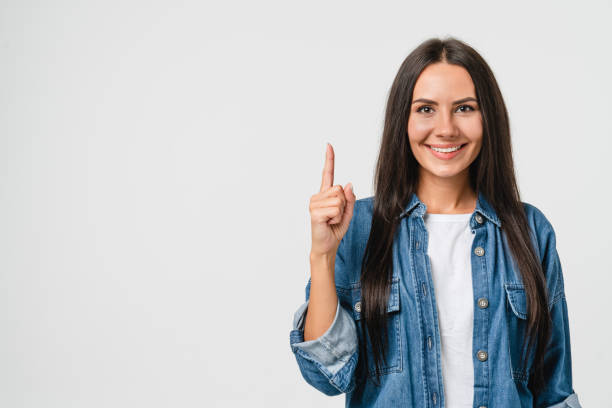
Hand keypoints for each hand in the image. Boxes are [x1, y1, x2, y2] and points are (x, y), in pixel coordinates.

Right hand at [309, 143, 355, 257]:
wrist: (326, 246)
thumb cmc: (334, 230)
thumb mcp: (347, 213)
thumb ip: (350, 199)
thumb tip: (348, 184)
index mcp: (325, 194)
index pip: (327, 173)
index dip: (329, 159)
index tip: (329, 145)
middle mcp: (318, 196)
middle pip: (340, 189)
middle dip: (344, 204)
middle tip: (335, 216)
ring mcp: (314, 203)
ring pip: (339, 200)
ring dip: (340, 213)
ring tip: (331, 221)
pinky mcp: (315, 212)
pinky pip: (336, 209)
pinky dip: (337, 218)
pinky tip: (328, 223)